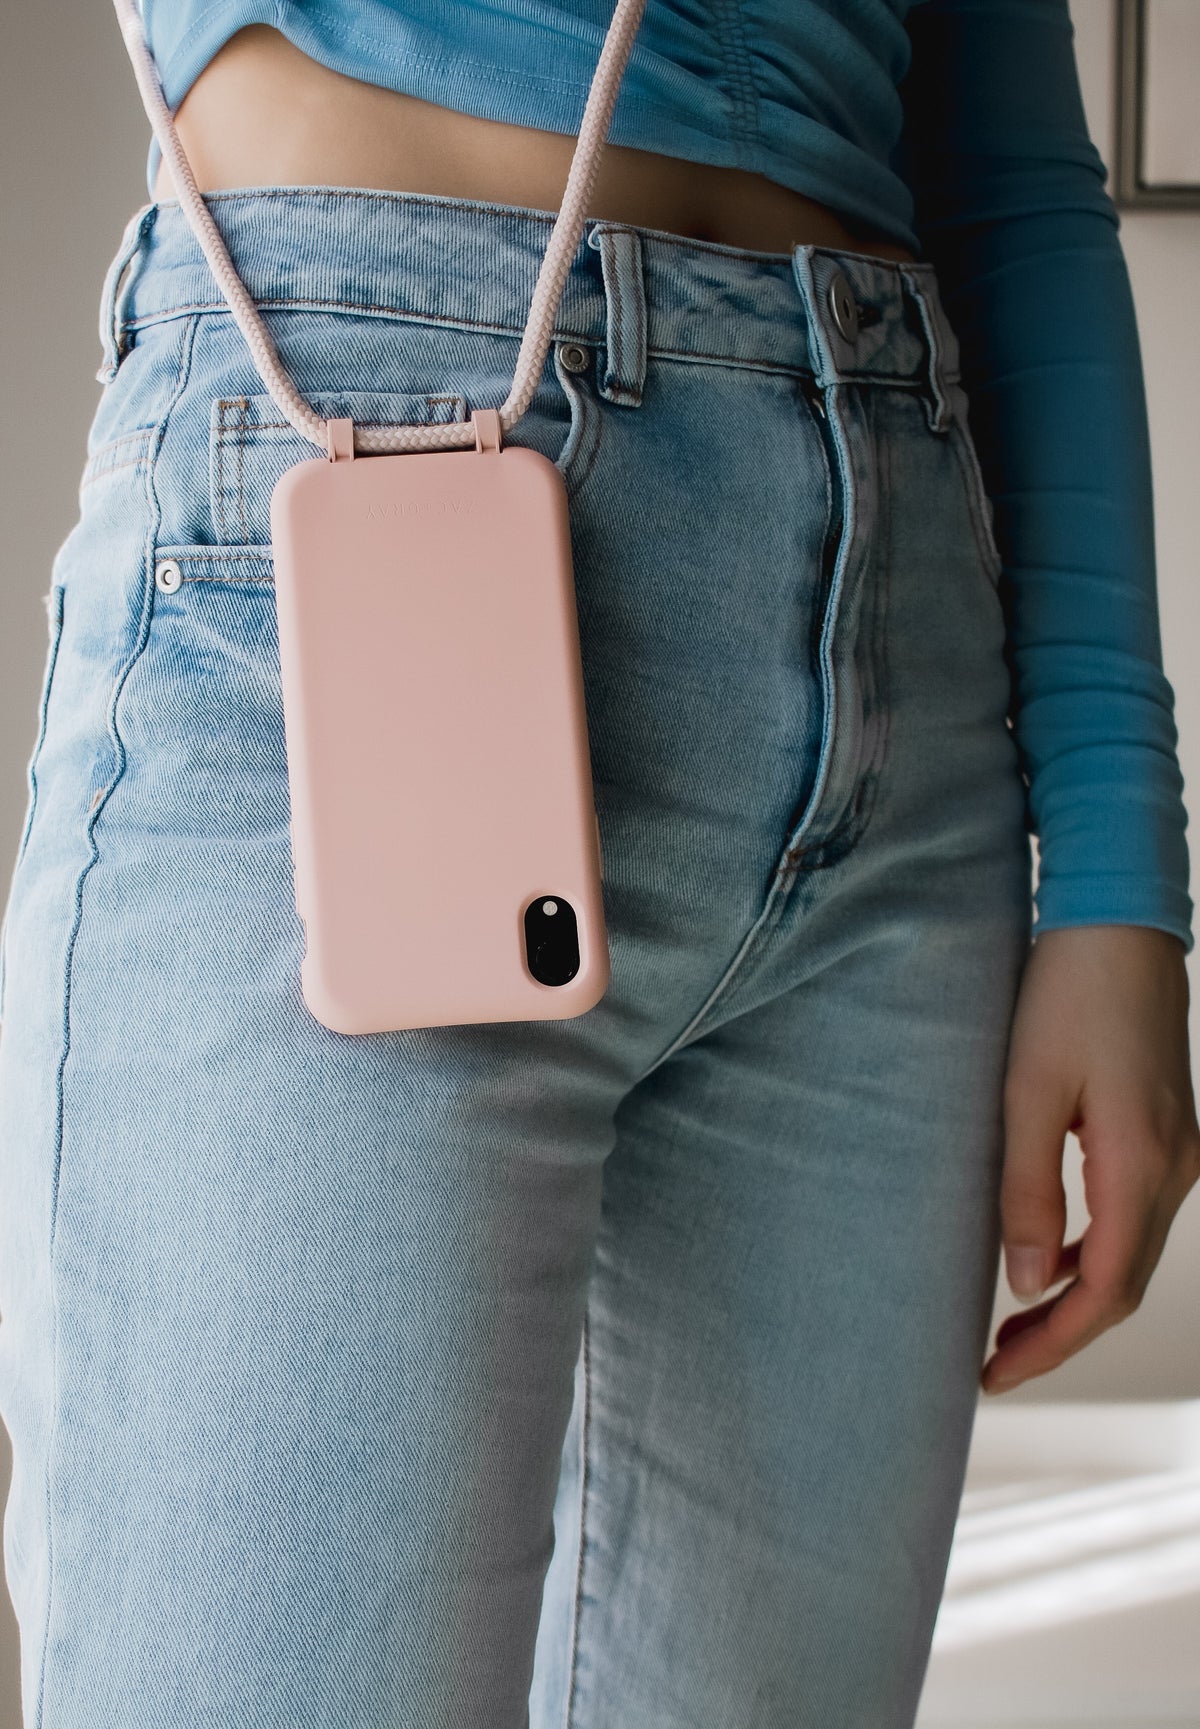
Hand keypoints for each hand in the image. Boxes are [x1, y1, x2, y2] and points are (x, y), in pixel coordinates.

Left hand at [981, 924, 1199, 1394]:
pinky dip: (1090, 1249)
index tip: (996, 1376)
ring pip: (1131, 1253)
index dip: (1053, 1345)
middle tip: (994, 1366)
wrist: (1117, 921)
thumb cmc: (1066, 994)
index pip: (1104, 1292)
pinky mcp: (1164, 1131)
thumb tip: (1024, 1284)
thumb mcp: (1027, 1091)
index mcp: (1141, 1167)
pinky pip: (1132, 1214)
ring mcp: (1177, 1150)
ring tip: (1010, 1325)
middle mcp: (1175, 1170)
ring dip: (1075, 1295)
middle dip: (1061, 1334)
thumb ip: (1027, 1190)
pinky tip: (1045, 1256)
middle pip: (1123, 1284)